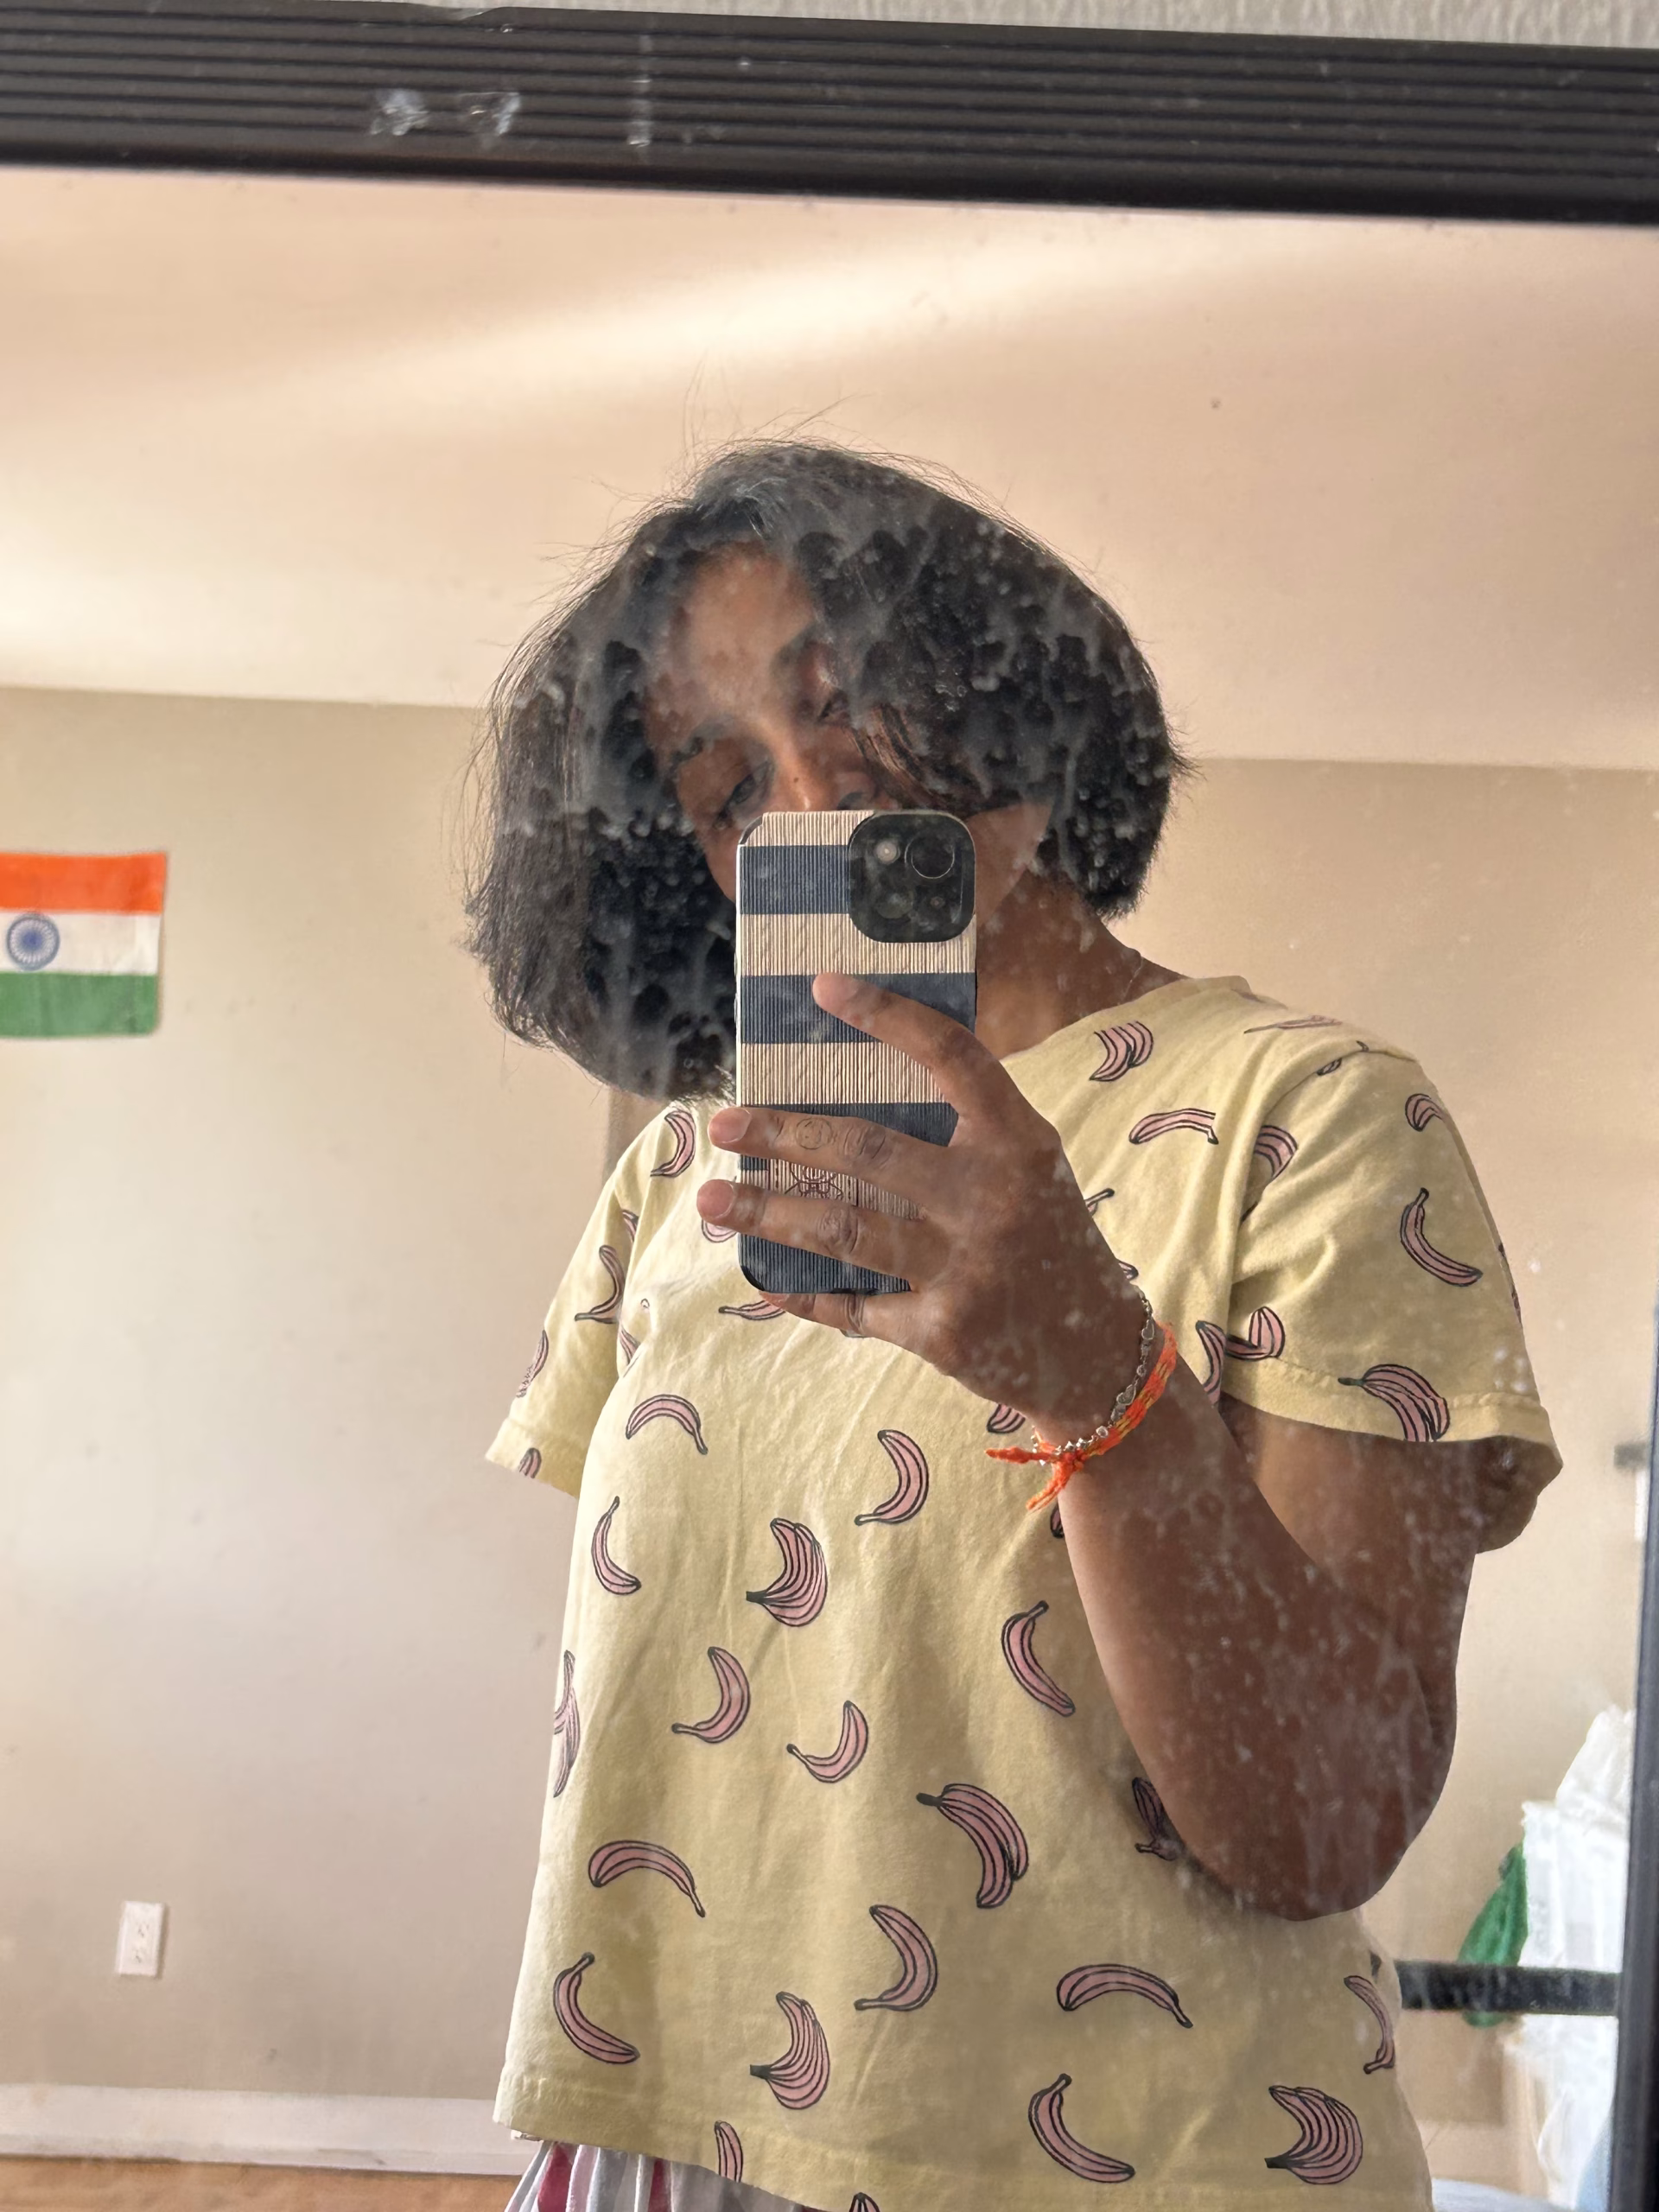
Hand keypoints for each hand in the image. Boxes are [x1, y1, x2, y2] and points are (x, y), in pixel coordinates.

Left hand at [698, 975, 1144, 1435]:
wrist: (1099, 1354)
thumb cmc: (1049, 1243)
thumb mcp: (1031, 1170)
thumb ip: (965, 1133)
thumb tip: (849, 1096)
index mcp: (1019, 1141)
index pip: (951, 1056)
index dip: (887, 1015)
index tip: (822, 987)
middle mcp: (994, 1197)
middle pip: (867, 1150)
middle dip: (783, 1135)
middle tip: (725, 1123)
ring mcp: (967, 1267)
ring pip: (842, 1229)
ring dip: (765, 1214)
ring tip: (711, 1201)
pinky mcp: (944, 1330)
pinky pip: (854, 1306)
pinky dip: (804, 1293)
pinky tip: (763, 1277)